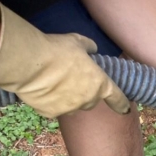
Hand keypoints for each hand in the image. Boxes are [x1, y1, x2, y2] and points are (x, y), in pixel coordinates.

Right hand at [0, 0, 128, 117]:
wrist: (29, 63)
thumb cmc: (57, 50)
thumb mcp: (78, 42)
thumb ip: (89, 48)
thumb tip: (92, 49)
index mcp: (100, 84)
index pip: (117, 98)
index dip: (121, 103)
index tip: (125, 109)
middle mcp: (88, 100)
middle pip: (91, 101)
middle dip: (85, 93)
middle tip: (72, 80)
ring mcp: (69, 109)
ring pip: (72, 107)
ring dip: (68, 99)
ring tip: (54, 84)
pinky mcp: (50, 113)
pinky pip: (53, 109)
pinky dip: (49, 102)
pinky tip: (41, 90)